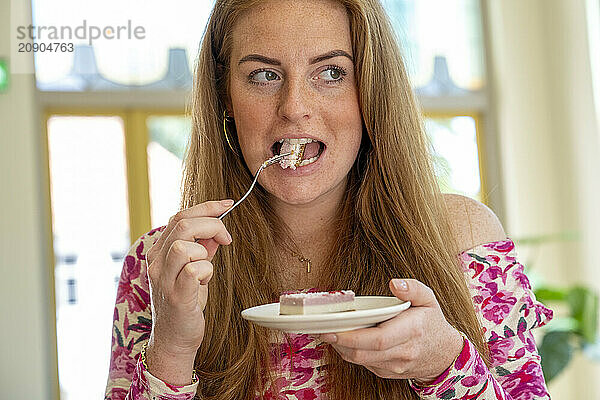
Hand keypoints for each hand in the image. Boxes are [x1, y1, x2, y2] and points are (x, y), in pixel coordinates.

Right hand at [143, 200, 233, 383]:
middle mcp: (156, 262)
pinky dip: (207, 272)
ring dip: (205, 253)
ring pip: (184, 245)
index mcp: (159, 252)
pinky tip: (205, 283)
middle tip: (226, 239)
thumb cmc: (185, 304)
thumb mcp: (194, 271)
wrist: (174, 339)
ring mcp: (163, 279)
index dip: (206, 207)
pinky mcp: (176, 295)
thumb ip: (203, 250)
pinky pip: (194, 270)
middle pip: (183, 224)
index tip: (227, 205)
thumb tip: (217, 232)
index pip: (180, 217)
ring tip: (206, 270)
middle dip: (212, 225)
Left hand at [318, 279, 463, 382]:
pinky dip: (351, 354)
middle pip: (364, 352)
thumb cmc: (432, 323)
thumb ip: (413, 288)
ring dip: (342, 349)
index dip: (352, 336)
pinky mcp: (388, 372)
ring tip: (328, 334)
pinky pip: (365, 364)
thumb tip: (395, 283)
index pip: (378, 338)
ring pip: (361, 361)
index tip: (333, 328)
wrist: (444, 354)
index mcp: (412, 331)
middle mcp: (403, 352)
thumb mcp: (429, 300)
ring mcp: (395, 365)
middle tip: (322, 331)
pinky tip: (343, 341)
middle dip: (340, 343)